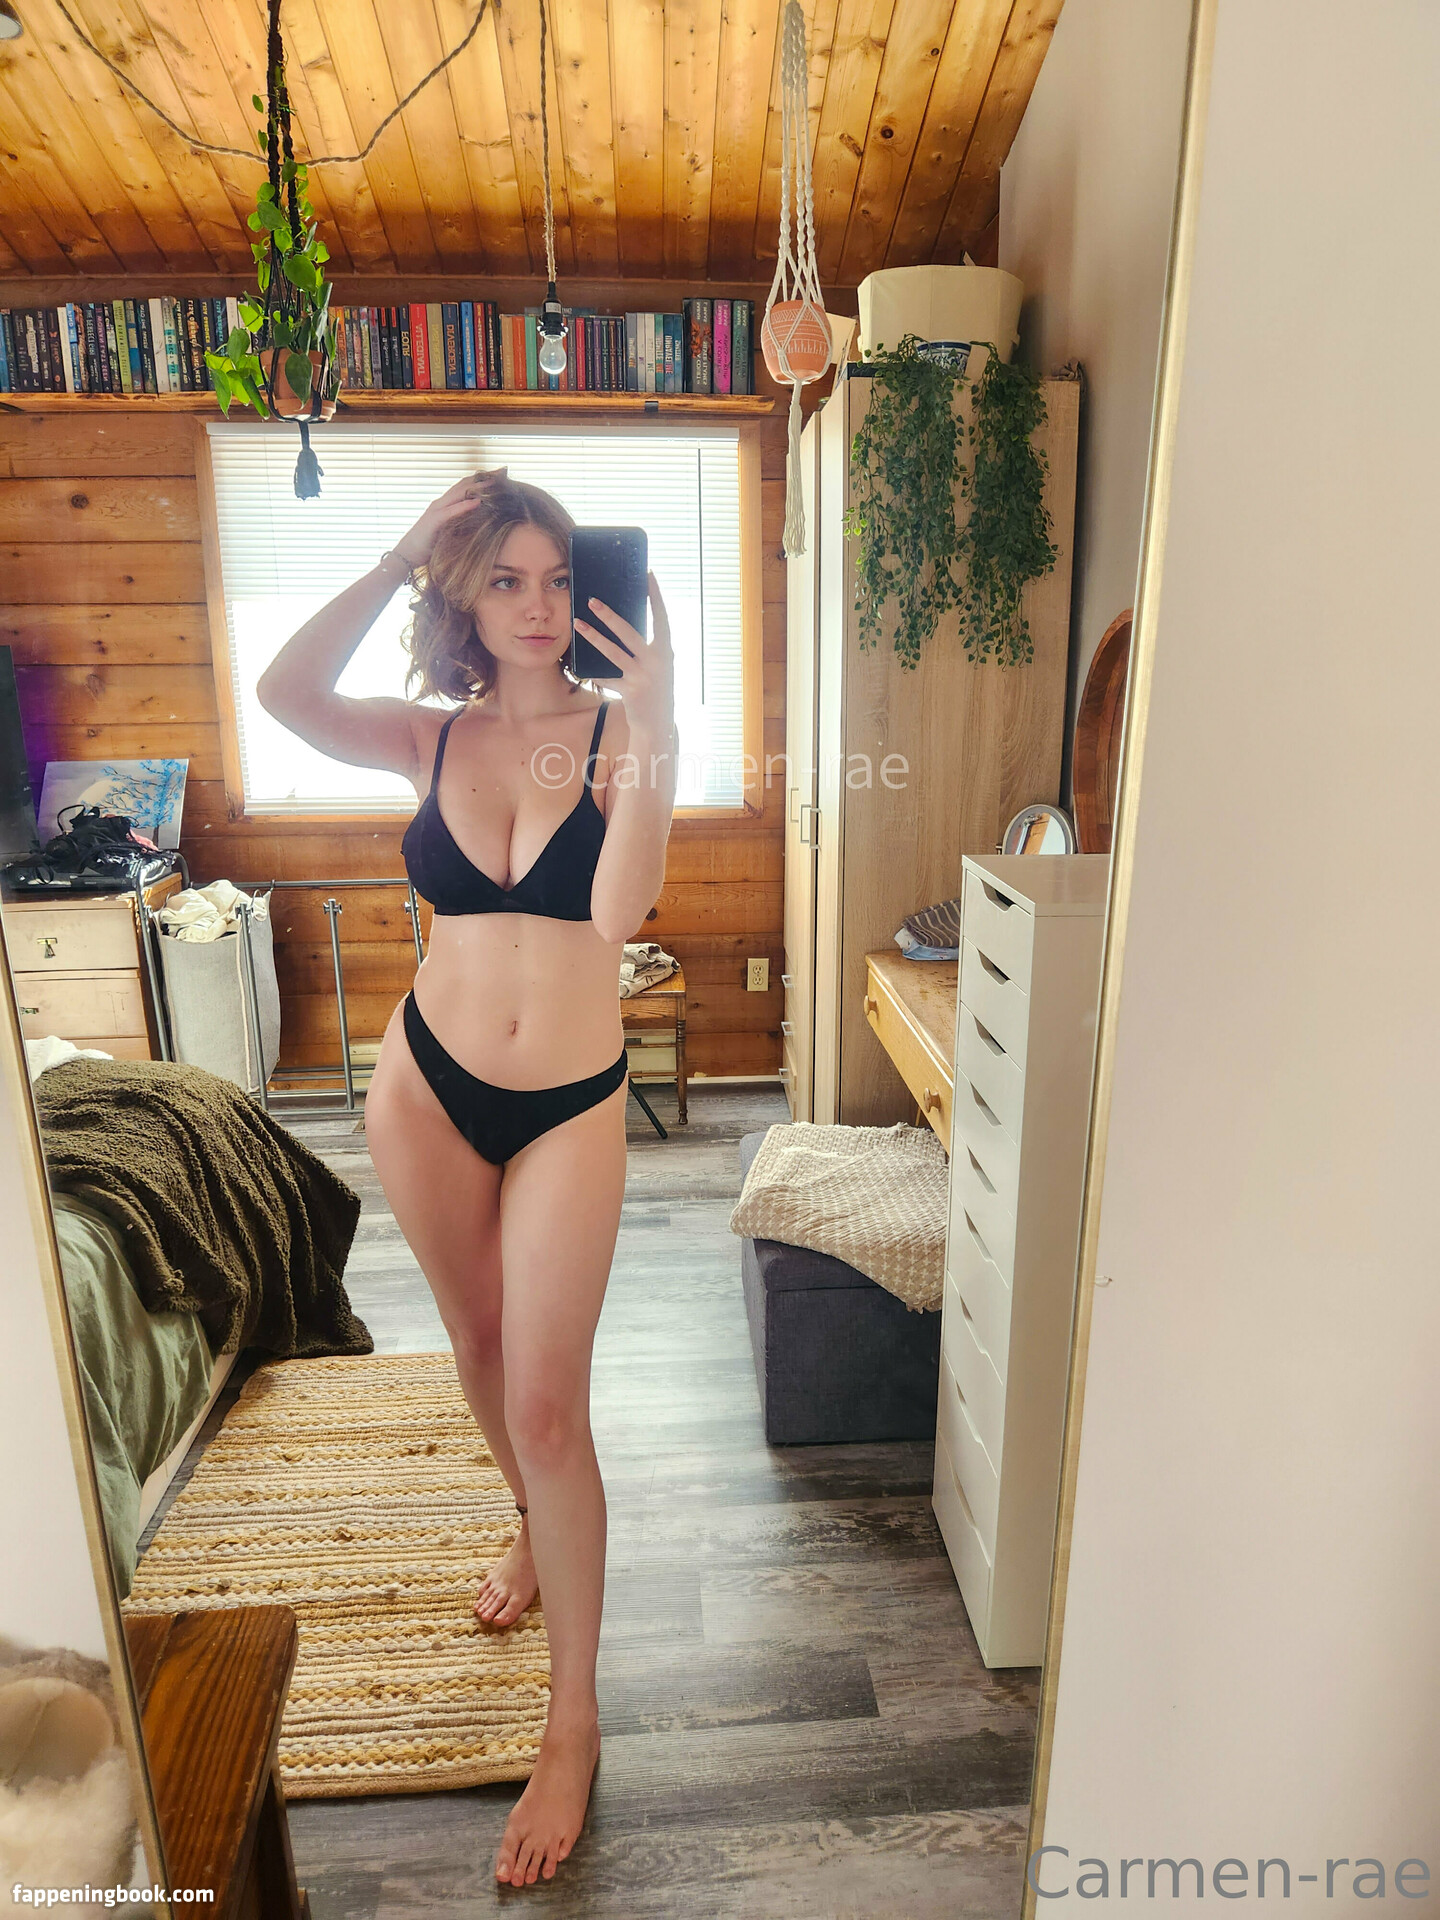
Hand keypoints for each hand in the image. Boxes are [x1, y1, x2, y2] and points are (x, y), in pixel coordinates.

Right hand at [394, 467, 507, 567]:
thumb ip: (463, 525)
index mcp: (446, 504)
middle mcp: (442, 503)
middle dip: (485, 477)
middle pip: (465, 484)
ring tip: (495, 481)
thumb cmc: (429, 546)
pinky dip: (465, 505)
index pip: (467, 487)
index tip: (502, 475)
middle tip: (503, 471)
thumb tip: (483, 525)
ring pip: (459, 493)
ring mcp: (436, 510)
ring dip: (478, 486)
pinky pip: (451, 511)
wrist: (407, 555)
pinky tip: (478, 501)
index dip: (483, 479)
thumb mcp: (450, 533)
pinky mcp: (433, 521)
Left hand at [574, 572, 674, 737]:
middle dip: (609, 615)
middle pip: (629, 633)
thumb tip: (623, 623)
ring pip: (613, 653)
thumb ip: (647, 647)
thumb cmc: (655, 689)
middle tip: (592, 600)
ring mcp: (643, 677)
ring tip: (577, 624)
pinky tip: (578, 666)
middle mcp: (657, 662)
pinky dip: (593, 672)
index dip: (656, 596)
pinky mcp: (631, 692)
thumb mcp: (658, 666)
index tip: (648, 574)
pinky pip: (606, 677)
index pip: (661, 617)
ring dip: (593, 637)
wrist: (658, 724)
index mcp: (666, 651)